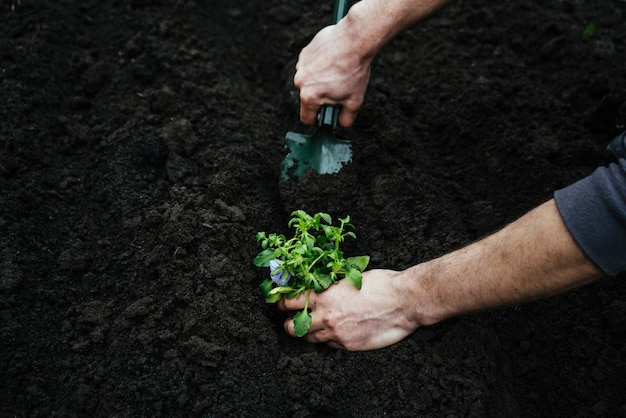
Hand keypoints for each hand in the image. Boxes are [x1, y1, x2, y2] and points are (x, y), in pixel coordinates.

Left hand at [278, 269, 420, 350]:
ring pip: (311, 339)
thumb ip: (332, 286)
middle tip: (291, 321)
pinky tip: (335, 333)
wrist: (404, 301)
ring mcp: (337, 333)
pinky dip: (330, 340)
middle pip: (293, 326)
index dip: (281, 303)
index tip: (279, 303)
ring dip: (309, 333)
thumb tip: (321, 287)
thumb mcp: (350, 278)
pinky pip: (331, 345)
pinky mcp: (349, 345)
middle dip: (289, 324)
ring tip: (311, 328)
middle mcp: (326, 316)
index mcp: (325, 295)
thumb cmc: (381, 284)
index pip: (291, 301)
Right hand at [294, 24, 372, 127]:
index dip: (318, 119)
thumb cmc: (354, 72)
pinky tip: (333, 61)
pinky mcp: (305, 52)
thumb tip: (340, 123)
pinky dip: (319, 66)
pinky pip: (310, 66)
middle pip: (307, 98)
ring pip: (308, 81)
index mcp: (309, 97)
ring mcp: (301, 66)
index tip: (327, 114)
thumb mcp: (355, 102)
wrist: (355, 40)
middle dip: (320, 97)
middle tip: (338, 89)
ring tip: (337, 72)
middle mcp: (300, 82)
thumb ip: (345, 119)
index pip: (307, 119)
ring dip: (319, 80)